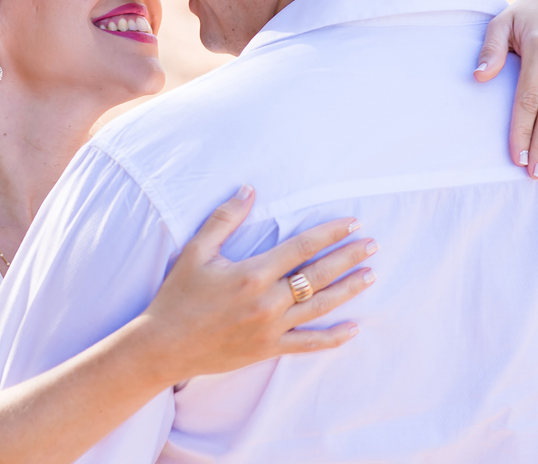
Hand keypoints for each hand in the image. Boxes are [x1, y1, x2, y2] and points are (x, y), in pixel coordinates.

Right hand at [140, 186, 375, 383]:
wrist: (165, 344)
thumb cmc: (178, 294)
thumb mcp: (196, 251)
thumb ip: (224, 218)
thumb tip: (248, 189)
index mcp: (252, 273)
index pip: (301, 248)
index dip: (329, 234)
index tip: (351, 223)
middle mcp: (267, 301)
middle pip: (318, 275)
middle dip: (348, 258)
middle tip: (372, 245)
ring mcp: (270, 328)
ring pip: (320, 307)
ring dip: (348, 290)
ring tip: (371, 275)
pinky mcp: (268, 349)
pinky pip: (308, 343)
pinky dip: (333, 338)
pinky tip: (353, 328)